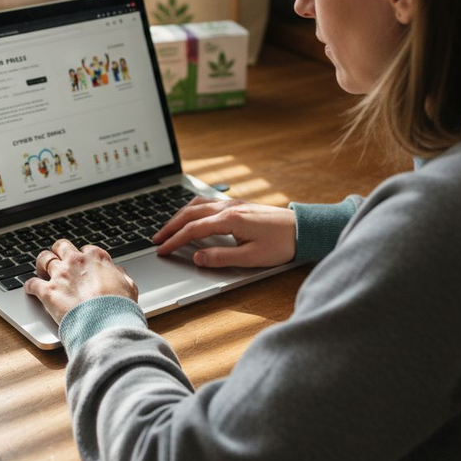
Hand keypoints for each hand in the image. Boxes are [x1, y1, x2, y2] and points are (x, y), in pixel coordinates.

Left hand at [24, 239, 138, 323]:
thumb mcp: (129, 287)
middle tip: (58, 259)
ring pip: (44, 259)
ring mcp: (60, 275)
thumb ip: (120, 276)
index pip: (86, 249)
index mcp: (96, 258)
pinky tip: (29, 289)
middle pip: (62, 246)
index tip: (82, 263)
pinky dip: (29, 286)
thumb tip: (118, 272)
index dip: (83, 256)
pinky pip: (32, 284)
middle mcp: (76, 262)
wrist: (105, 323)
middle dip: (59, 251)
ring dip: (41, 264)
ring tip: (41, 269)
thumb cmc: (119, 307)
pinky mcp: (48, 292)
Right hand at [153, 198, 296, 267]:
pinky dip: (193, 209)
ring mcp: (234, 203)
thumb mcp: (251, 258)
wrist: (304, 229)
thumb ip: (221, 258)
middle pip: (190, 213)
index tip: (162, 249)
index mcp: (230, 220)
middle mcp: (229, 207)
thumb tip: (197, 257)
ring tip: (169, 228)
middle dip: (170, 226)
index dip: (174, 240)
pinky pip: (208, 202)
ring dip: (180, 216)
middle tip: (156, 239)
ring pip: (198, 204)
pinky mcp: (239, 204)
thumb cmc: (282, 244)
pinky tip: (191, 215)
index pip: (193, 229)